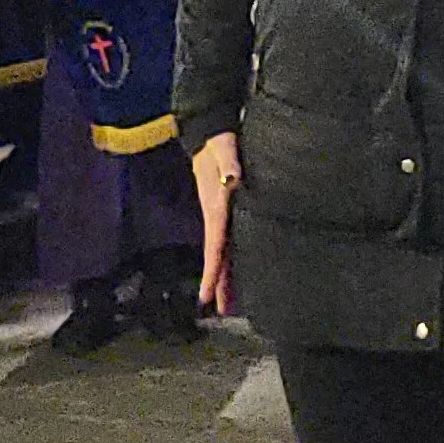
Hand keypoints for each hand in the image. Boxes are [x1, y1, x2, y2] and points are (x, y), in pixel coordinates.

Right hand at [192, 131, 241, 313]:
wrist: (209, 131)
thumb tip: (233, 180)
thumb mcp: (224, 148)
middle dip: (220, 283)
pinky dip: (230, 258)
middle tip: (223, 311)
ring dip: (226, 274)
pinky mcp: (226, 209)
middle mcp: (216, 214)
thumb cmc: (219, 141)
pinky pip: (229, 239)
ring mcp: (220, 213)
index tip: (207, 296)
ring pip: (224, 250)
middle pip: (219, 255)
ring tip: (229, 303)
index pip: (215, 244)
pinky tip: (236, 270)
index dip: (213, 271)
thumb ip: (229, 162)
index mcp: (216, 206)